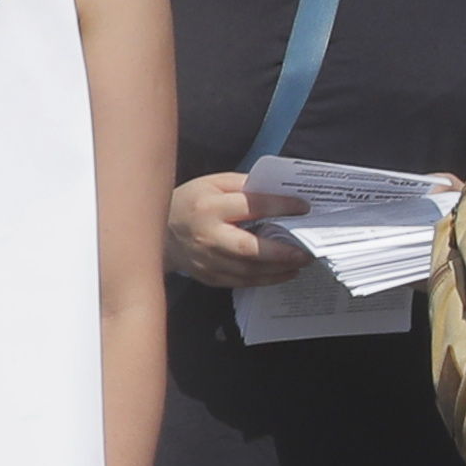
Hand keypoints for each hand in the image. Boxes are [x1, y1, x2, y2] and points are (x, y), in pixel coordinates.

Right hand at [163, 172, 312, 288]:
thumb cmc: (190, 203)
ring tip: (300, 262)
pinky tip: (283, 273)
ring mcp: (205, 260)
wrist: (158, 232)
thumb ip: (243, 186)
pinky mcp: (208, 276)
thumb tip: (279, 192)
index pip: (250, 205)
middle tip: (306, 251)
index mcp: (208, 207)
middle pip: (248, 248)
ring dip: (278, 268)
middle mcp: (206, 236)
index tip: (303, 207)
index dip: (279, 206)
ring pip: (248, 270)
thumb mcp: (212, 184)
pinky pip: (241, 281)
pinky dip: (265, 279)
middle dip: (281, 252)